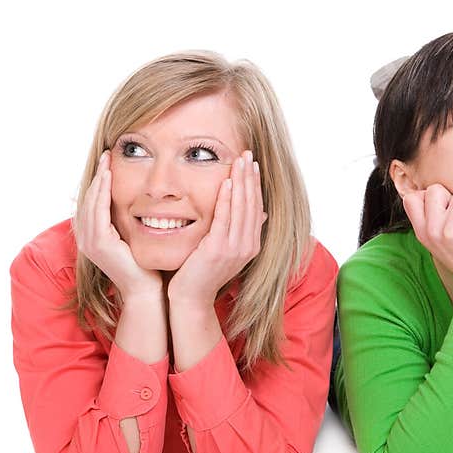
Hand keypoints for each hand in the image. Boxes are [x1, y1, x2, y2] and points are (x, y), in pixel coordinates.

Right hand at [75, 151, 163, 299]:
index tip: (110, 163)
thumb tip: (141, 204)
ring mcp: (89, 241)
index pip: (94, 203)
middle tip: (107, 154)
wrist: (146, 291)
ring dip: (99, 178)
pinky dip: (102, 191)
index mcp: (93, 237)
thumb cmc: (145, 267)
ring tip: (107, 160)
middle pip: (88, 198)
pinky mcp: (98, 242)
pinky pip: (98, 210)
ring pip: (91, 201)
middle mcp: (86, 239)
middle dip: (98, 175)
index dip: (100, 182)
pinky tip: (109, 176)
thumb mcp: (134, 239)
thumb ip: (129, 222)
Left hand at [167, 150, 266, 307]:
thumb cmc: (201, 273)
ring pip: (241, 208)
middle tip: (247, 154)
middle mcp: (247, 246)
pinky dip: (227, 199)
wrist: (190, 298)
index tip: (251, 163)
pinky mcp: (219, 250)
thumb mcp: (224, 249)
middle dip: (250, 177)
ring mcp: (235, 249)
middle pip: (251, 204)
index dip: (254, 184)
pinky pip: (225, 219)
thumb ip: (239, 231)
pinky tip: (227, 182)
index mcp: (251, 245)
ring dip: (241, 182)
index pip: (255, 207)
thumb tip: (261, 213)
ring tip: (239, 161)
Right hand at [403, 184, 452, 280]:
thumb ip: (428, 219)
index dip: (428, 197)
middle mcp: (432, 232)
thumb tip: (425, 191)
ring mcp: (450, 232)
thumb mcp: (436, 242)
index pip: (411, 198)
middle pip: (435, 190)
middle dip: (450, 198)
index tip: (441, 211)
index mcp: (421, 233)